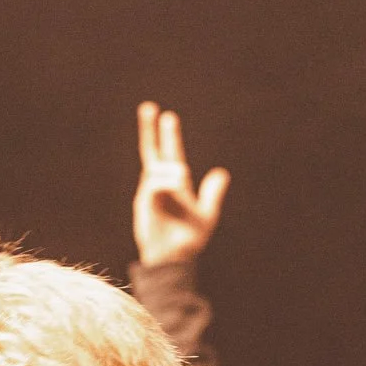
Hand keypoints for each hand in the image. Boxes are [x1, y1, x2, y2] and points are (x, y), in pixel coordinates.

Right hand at [133, 102, 230, 267]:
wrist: (176, 258)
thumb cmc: (189, 240)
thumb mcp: (207, 214)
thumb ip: (213, 193)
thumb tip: (222, 172)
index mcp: (175, 185)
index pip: (171, 154)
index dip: (169, 136)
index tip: (168, 116)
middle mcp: (160, 185)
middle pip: (152, 152)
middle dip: (150, 130)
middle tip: (149, 107)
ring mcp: (150, 192)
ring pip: (158, 168)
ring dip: (172, 171)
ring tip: (182, 182)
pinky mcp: (144, 201)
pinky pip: (155, 182)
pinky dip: (167, 181)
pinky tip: (178, 184)